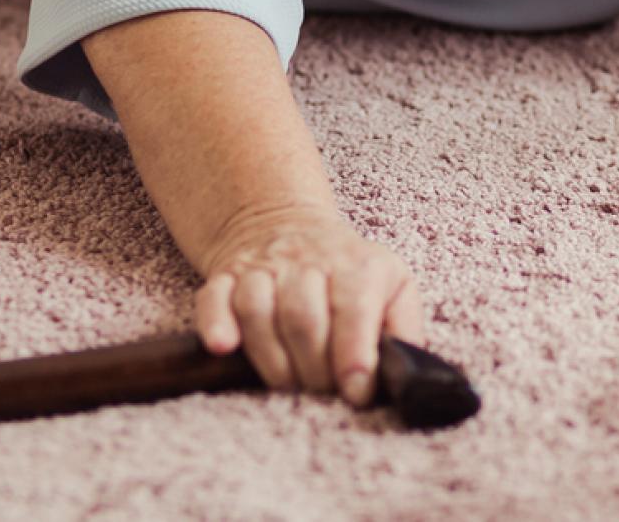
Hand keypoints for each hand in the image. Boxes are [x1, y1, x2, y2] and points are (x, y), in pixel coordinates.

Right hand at [194, 203, 426, 410]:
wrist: (289, 226)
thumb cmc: (349, 275)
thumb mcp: (393, 287)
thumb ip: (404, 327)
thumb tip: (404, 372)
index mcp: (357, 265)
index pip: (354, 308)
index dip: (354, 356)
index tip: (356, 393)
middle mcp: (308, 260)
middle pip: (303, 316)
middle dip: (313, 369)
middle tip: (322, 393)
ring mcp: (263, 266)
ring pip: (258, 309)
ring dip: (271, 358)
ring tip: (287, 383)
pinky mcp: (227, 276)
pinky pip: (214, 298)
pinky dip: (215, 324)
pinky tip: (224, 348)